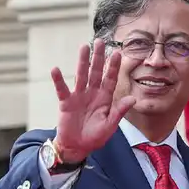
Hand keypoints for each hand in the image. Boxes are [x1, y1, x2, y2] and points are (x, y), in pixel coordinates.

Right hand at [51, 38, 135, 163]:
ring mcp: (79, 96)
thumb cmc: (95, 137)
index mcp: (105, 99)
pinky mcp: (66, 102)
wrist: (77, 147)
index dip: (113, 66)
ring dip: (82, 61)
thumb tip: (133, 99)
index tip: (118, 52)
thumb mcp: (110, 125)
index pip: (110, 79)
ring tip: (84, 47)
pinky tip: (55, 69)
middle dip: (98, 57)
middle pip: (96, 72)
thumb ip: (119, 111)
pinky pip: (62, 89)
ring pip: (81, 75)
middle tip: (100, 41)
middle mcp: (92, 94)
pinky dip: (58, 80)